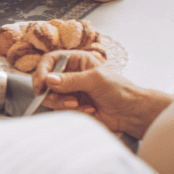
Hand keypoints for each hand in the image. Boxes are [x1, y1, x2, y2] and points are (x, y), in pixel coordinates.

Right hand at [30, 50, 169, 138]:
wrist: (131, 113)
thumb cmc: (119, 90)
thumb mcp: (95, 80)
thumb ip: (70, 80)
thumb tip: (48, 79)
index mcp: (76, 61)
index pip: (50, 61)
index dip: (42, 70)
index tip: (41, 83)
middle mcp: (69, 75)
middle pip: (45, 80)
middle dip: (52, 91)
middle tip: (62, 99)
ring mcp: (69, 91)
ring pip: (49, 96)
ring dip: (62, 103)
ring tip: (78, 105)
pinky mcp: (70, 106)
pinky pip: (59, 109)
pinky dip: (71, 111)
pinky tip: (88, 110)